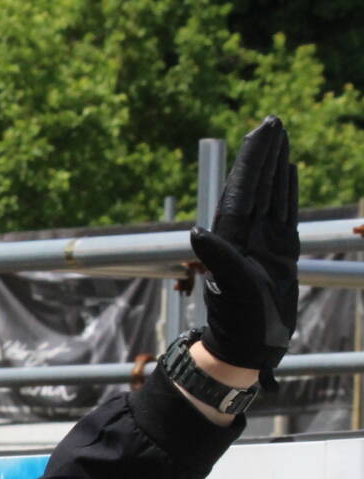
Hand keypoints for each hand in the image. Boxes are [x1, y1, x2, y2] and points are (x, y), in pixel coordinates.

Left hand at [189, 115, 299, 383]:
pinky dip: (287, 190)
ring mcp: (264, 242)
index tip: (260, 130)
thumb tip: (197, 232)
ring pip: (271, 195)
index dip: (252, 160)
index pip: (243, 190)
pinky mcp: (280, 253)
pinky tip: (289, 171)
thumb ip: (219, 260)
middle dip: (263, 153)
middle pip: (256, 185)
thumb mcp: (231, 291)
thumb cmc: (240, 326)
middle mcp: (246, 236)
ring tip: (280, 138)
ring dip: (275, 166)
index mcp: (233, 239)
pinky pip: (284, 213)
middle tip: (272, 120)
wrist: (247, 350)